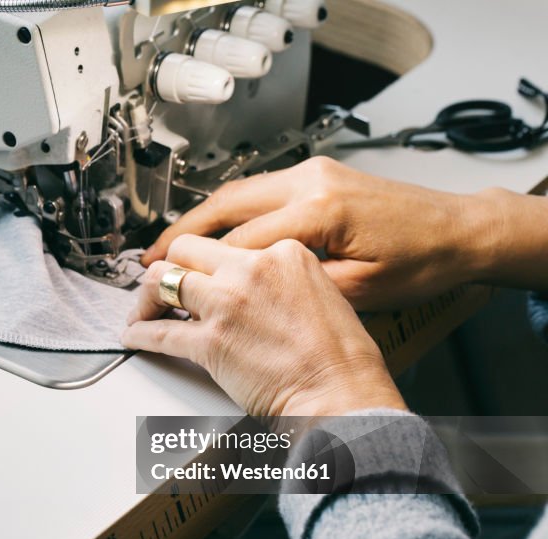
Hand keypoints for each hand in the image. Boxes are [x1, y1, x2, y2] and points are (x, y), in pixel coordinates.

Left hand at [123, 235, 405, 418]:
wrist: (340, 396)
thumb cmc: (340, 359)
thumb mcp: (321, 293)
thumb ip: (280, 280)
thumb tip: (250, 288)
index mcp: (283, 253)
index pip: (227, 244)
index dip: (206, 262)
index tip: (198, 273)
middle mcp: (251, 270)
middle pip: (186, 250)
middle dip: (168, 267)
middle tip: (161, 286)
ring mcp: (227, 303)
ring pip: (163, 280)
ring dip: (147, 298)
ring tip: (143, 311)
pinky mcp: (209, 341)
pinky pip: (159, 331)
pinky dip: (140, 334)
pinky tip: (135, 336)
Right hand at [141, 157, 516, 310]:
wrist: (459, 232)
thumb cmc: (421, 263)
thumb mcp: (359, 290)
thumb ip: (297, 288)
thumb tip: (245, 297)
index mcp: (318, 212)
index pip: (237, 241)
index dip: (197, 268)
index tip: (166, 287)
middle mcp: (309, 183)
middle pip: (224, 206)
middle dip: (181, 235)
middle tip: (147, 261)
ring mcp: (312, 173)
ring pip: (236, 192)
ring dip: (199, 219)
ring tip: (169, 247)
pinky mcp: (317, 175)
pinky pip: (257, 190)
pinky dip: (227, 211)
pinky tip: (212, 232)